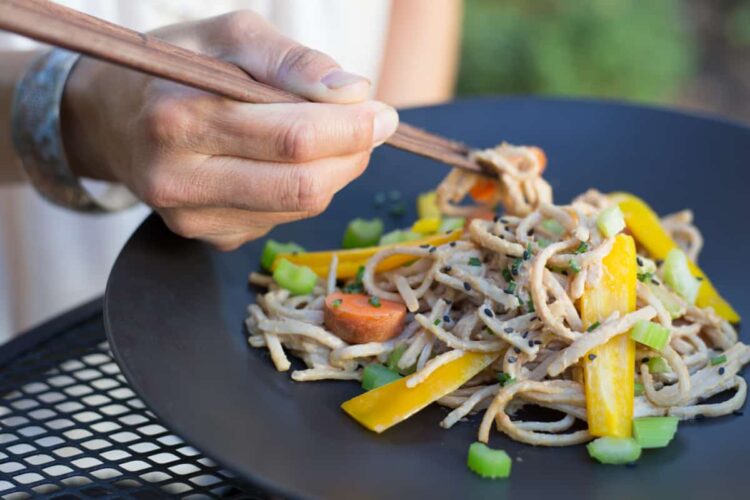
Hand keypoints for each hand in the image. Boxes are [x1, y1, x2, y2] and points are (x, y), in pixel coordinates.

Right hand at [60, 10, 398, 249]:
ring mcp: (192, 218)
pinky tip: (286, 162)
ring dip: (334, 172)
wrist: (112, 118)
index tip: (381, 111)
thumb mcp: (229, 36)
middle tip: (373, 125)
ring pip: (300, 208)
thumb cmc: (177, 67)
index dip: (351, 128)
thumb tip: (353, 93)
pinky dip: (303, 189)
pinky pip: (282, 220)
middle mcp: (179, 179)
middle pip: (303, 186)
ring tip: (330, 136)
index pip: (292, 140)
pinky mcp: (207, 238)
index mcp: (179, 118)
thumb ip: (292, 60)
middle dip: (354, 155)